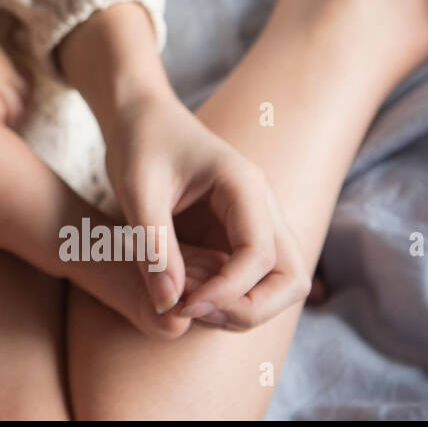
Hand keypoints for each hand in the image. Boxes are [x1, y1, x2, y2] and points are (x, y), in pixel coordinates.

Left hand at [103, 91, 310, 329]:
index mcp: (244, 186)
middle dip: (251, 308)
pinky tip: (182, 291)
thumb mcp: (136, 189)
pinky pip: (250, 279)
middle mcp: (261, 207)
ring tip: (186, 304)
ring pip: (279, 284)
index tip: (182, 305)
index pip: (260, 256)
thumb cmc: (138, 142)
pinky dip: (226, 296)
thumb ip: (153, 246)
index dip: (228, 292)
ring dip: (242, 307)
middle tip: (193, 311)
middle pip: (291, 279)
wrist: (140, 115)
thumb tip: (170, 306)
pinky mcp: (237, 234)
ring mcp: (254, 222)